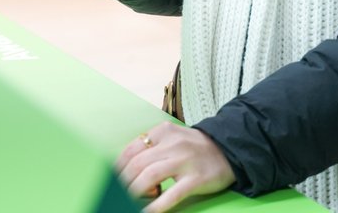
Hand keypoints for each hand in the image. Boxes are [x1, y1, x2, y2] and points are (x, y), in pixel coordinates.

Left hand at [116, 123, 235, 211]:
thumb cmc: (195, 147)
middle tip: (111, 195)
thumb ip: (151, 148)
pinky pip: (171, 195)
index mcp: (163, 131)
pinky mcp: (196, 178)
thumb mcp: (172, 138)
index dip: (116, 168)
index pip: (131, 149)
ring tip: (123, 202)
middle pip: (137, 164)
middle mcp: (173, 144)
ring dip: (133, 192)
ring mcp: (185, 161)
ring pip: (149, 177)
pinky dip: (155, 206)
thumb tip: (123, 168)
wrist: (230, 149)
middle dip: (121, 183)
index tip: (107, 180)